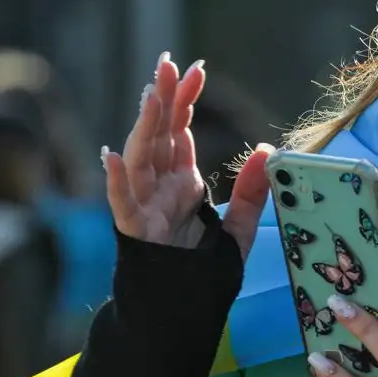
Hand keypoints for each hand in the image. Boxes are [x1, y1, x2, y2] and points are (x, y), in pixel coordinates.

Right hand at [104, 52, 271, 258]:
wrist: (183, 313)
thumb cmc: (204, 270)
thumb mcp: (239, 228)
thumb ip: (251, 192)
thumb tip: (266, 150)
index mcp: (182, 183)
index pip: (180, 132)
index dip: (185, 100)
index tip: (195, 69)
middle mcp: (160, 189)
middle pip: (158, 135)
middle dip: (162, 99)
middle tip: (166, 63)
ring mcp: (145, 208)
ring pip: (139, 160)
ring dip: (143, 127)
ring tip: (150, 95)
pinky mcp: (136, 233)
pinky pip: (122, 204)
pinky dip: (114, 181)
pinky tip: (111, 156)